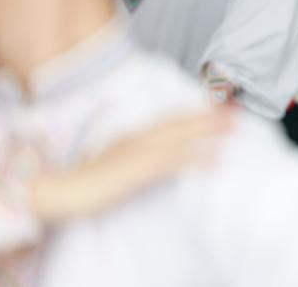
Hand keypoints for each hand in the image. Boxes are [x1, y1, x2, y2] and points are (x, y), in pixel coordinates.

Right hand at [29, 108, 231, 222]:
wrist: (59, 191)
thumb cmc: (85, 182)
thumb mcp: (115, 163)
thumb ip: (135, 156)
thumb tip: (158, 157)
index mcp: (133, 136)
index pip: (170, 119)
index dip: (196, 111)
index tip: (220, 105)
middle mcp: (138, 138)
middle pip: (180, 122)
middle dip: (210, 115)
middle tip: (238, 108)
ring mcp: (137, 153)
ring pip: (180, 137)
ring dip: (209, 130)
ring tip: (235, 127)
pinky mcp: (135, 171)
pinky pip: (171, 163)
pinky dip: (195, 159)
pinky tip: (215, 160)